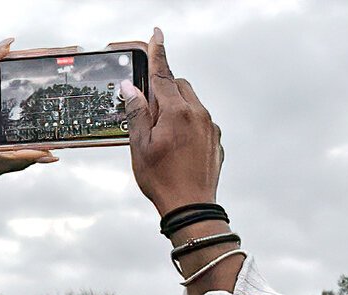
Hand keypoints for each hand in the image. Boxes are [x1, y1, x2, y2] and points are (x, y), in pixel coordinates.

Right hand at [121, 28, 223, 215]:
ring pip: (191, 102)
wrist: (191, 207)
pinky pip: (200, 119)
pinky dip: (186, 122)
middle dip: (163, 88)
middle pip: (178, 86)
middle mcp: (198, 114)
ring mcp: (210, 126)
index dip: (158, 52)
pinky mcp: (216, 139)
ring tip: (161, 133)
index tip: (157, 34)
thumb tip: (131, 88)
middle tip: (147, 109)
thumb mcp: (139, 145)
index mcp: (176, 112)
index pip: (164, 74)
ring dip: (175, 106)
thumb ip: (137, 112)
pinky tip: (176, 145)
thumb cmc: (162, 179)